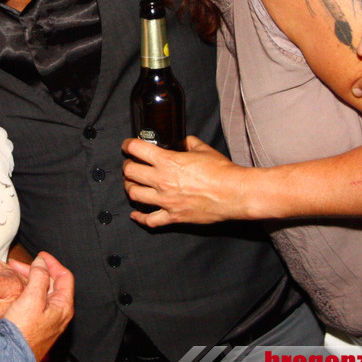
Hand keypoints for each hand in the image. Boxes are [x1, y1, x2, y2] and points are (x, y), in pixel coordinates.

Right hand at [3, 253, 74, 361]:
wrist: (12, 357)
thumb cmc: (24, 332)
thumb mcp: (32, 299)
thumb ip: (39, 277)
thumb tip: (41, 263)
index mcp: (63, 305)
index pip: (64, 277)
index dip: (53, 263)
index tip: (41, 255)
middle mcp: (58, 312)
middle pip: (52, 283)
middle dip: (37, 270)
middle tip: (21, 265)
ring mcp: (47, 319)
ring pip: (41, 292)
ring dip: (29, 280)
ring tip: (15, 274)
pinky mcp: (36, 324)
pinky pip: (34, 302)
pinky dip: (26, 291)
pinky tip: (15, 290)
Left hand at [122, 136, 246, 227]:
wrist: (234, 193)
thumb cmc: (221, 171)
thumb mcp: (203, 149)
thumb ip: (188, 143)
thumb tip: (183, 142)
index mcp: (167, 161)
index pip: (137, 149)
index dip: (128, 145)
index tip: (127, 146)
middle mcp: (162, 180)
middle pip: (130, 172)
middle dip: (127, 167)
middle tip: (130, 165)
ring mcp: (166, 200)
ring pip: (134, 194)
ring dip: (130, 188)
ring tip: (132, 184)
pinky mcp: (173, 216)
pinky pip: (149, 220)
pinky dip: (139, 217)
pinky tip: (135, 214)